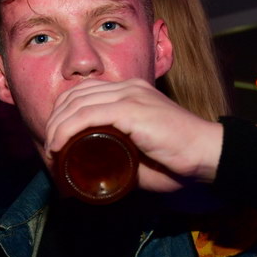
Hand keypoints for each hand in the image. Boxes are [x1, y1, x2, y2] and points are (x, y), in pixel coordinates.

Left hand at [44, 79, 223, 192]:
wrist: (207, 156)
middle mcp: (127, 87)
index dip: (61, 114)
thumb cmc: (176, 161)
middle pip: (74, 96)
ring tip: (51, 152)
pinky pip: (87, 115)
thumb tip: (92, 170)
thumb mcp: (138, 153)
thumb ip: (116, 154)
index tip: (53, 140)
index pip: (82, 92)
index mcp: (129, 91)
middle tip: (49, 150)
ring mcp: (130, 95)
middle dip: (53, 122)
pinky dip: (66, 131)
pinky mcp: (132, 109)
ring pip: (76, 105)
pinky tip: (58, 145)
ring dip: (55, 129)